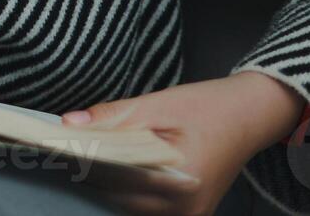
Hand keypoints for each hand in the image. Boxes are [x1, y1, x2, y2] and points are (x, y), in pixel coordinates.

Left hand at [58, 72, 305, 215]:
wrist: (250, 115)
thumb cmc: (208, 107)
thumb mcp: (157, 104)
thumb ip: (112, 117)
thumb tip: (70, 125)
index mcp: (180, 179)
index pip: (115, 180)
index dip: (84, 163)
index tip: (59, 148)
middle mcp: (185, 208)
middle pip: (118, 199)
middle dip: (92, 175)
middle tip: (67, 151)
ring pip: (128, 207)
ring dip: (108, 185)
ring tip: (89, 158)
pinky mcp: (188, 215)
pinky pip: (145, 208)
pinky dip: (126, 191)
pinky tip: (115, 170)